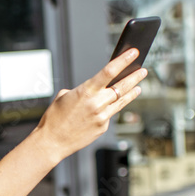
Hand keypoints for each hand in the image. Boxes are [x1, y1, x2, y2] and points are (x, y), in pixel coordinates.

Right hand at [34, 48, 145, 162]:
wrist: (52, 142)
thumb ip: (80, 91)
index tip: (133, 53)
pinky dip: (110, 109)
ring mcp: (102, 116)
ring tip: (139, 86)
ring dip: (131, 92)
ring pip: (121, 101)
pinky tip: (110, 107)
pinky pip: (110, 115)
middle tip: (143, 70)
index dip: (123, 60)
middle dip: (134, 76)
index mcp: (86, 91)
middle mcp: (97, 103)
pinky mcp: (103, 127)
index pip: (109, 71)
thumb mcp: (62, 97)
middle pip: (122, 86)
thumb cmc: (54, 119)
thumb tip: (92, 91)